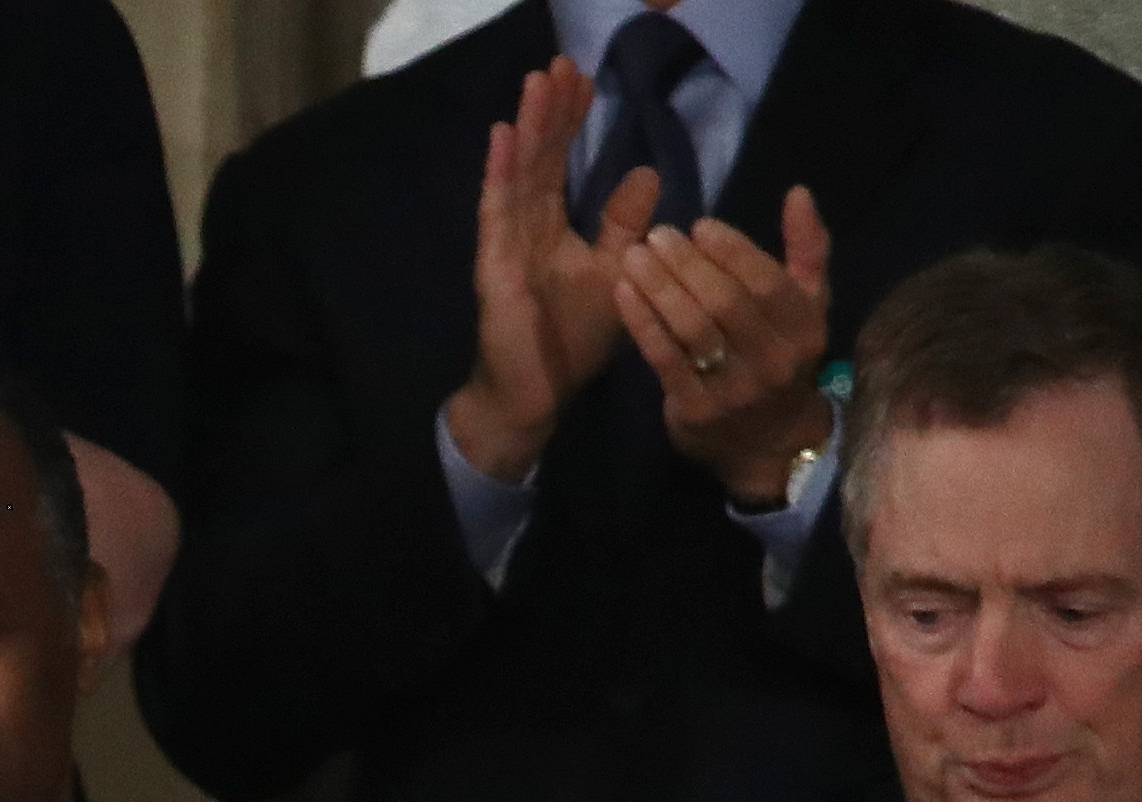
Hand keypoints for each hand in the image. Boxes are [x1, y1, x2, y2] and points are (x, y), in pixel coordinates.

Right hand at [446, 60, 655, 484]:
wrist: (534, 397)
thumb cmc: (570, 342)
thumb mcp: (614, 272)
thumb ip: (623, 225)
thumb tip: (647, 173)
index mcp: (549, 229)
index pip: (558, 164)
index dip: (569, 121)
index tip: (583, 78)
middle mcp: (523, 230)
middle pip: (537, 159)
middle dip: (549, 112)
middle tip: (561, 63)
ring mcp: (504, 247)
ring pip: (517, 175)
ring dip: (525, 128)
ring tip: (536, 82)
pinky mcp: (494, 268)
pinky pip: (496, 213)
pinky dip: (497, 173)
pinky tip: (502, 136)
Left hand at [620, 191, 837, 501]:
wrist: (769, 446)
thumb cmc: (783, 360)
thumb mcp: (807, 306)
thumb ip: (807, 250)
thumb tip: (798, 192)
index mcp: (804, 329)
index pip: (766, 281)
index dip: (732, 250)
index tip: (699, 226)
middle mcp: (772, 360)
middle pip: (724, 302)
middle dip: (687, 264)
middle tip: (656, 234)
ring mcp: (733, 389)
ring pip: (692, 329)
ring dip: (658, 288)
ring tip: (633, 256)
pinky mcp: (695, 411)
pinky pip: (664, 358)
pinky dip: (642, 322)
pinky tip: (622, 293)